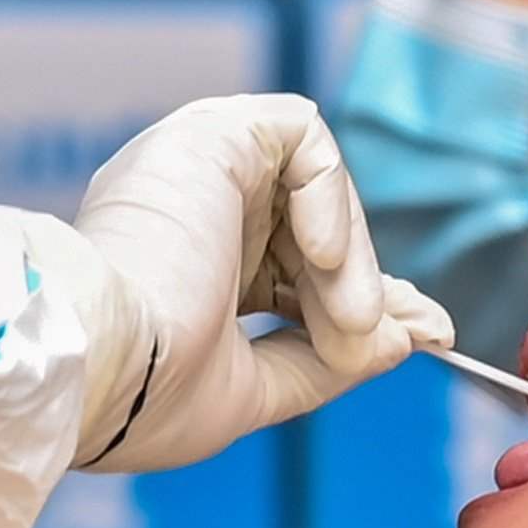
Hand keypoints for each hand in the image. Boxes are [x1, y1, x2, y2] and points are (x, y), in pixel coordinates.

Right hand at [65, 94, 445, 472]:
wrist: (103, 367)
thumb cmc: (149, 394)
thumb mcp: (252, 389)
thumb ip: (324, 361)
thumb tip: (402, 340)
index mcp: (185, 269)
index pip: (294, 269)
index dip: (358, 298)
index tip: (424, 333)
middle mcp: (188, 212)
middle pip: (309, 229)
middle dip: (360, 286)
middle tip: (380, 337)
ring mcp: (193, 168)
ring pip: (312, 187)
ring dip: (348, 258)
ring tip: (349, 320)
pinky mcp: (207, 133)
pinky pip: (302, 135)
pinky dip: (329, 195)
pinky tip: (324, 258)